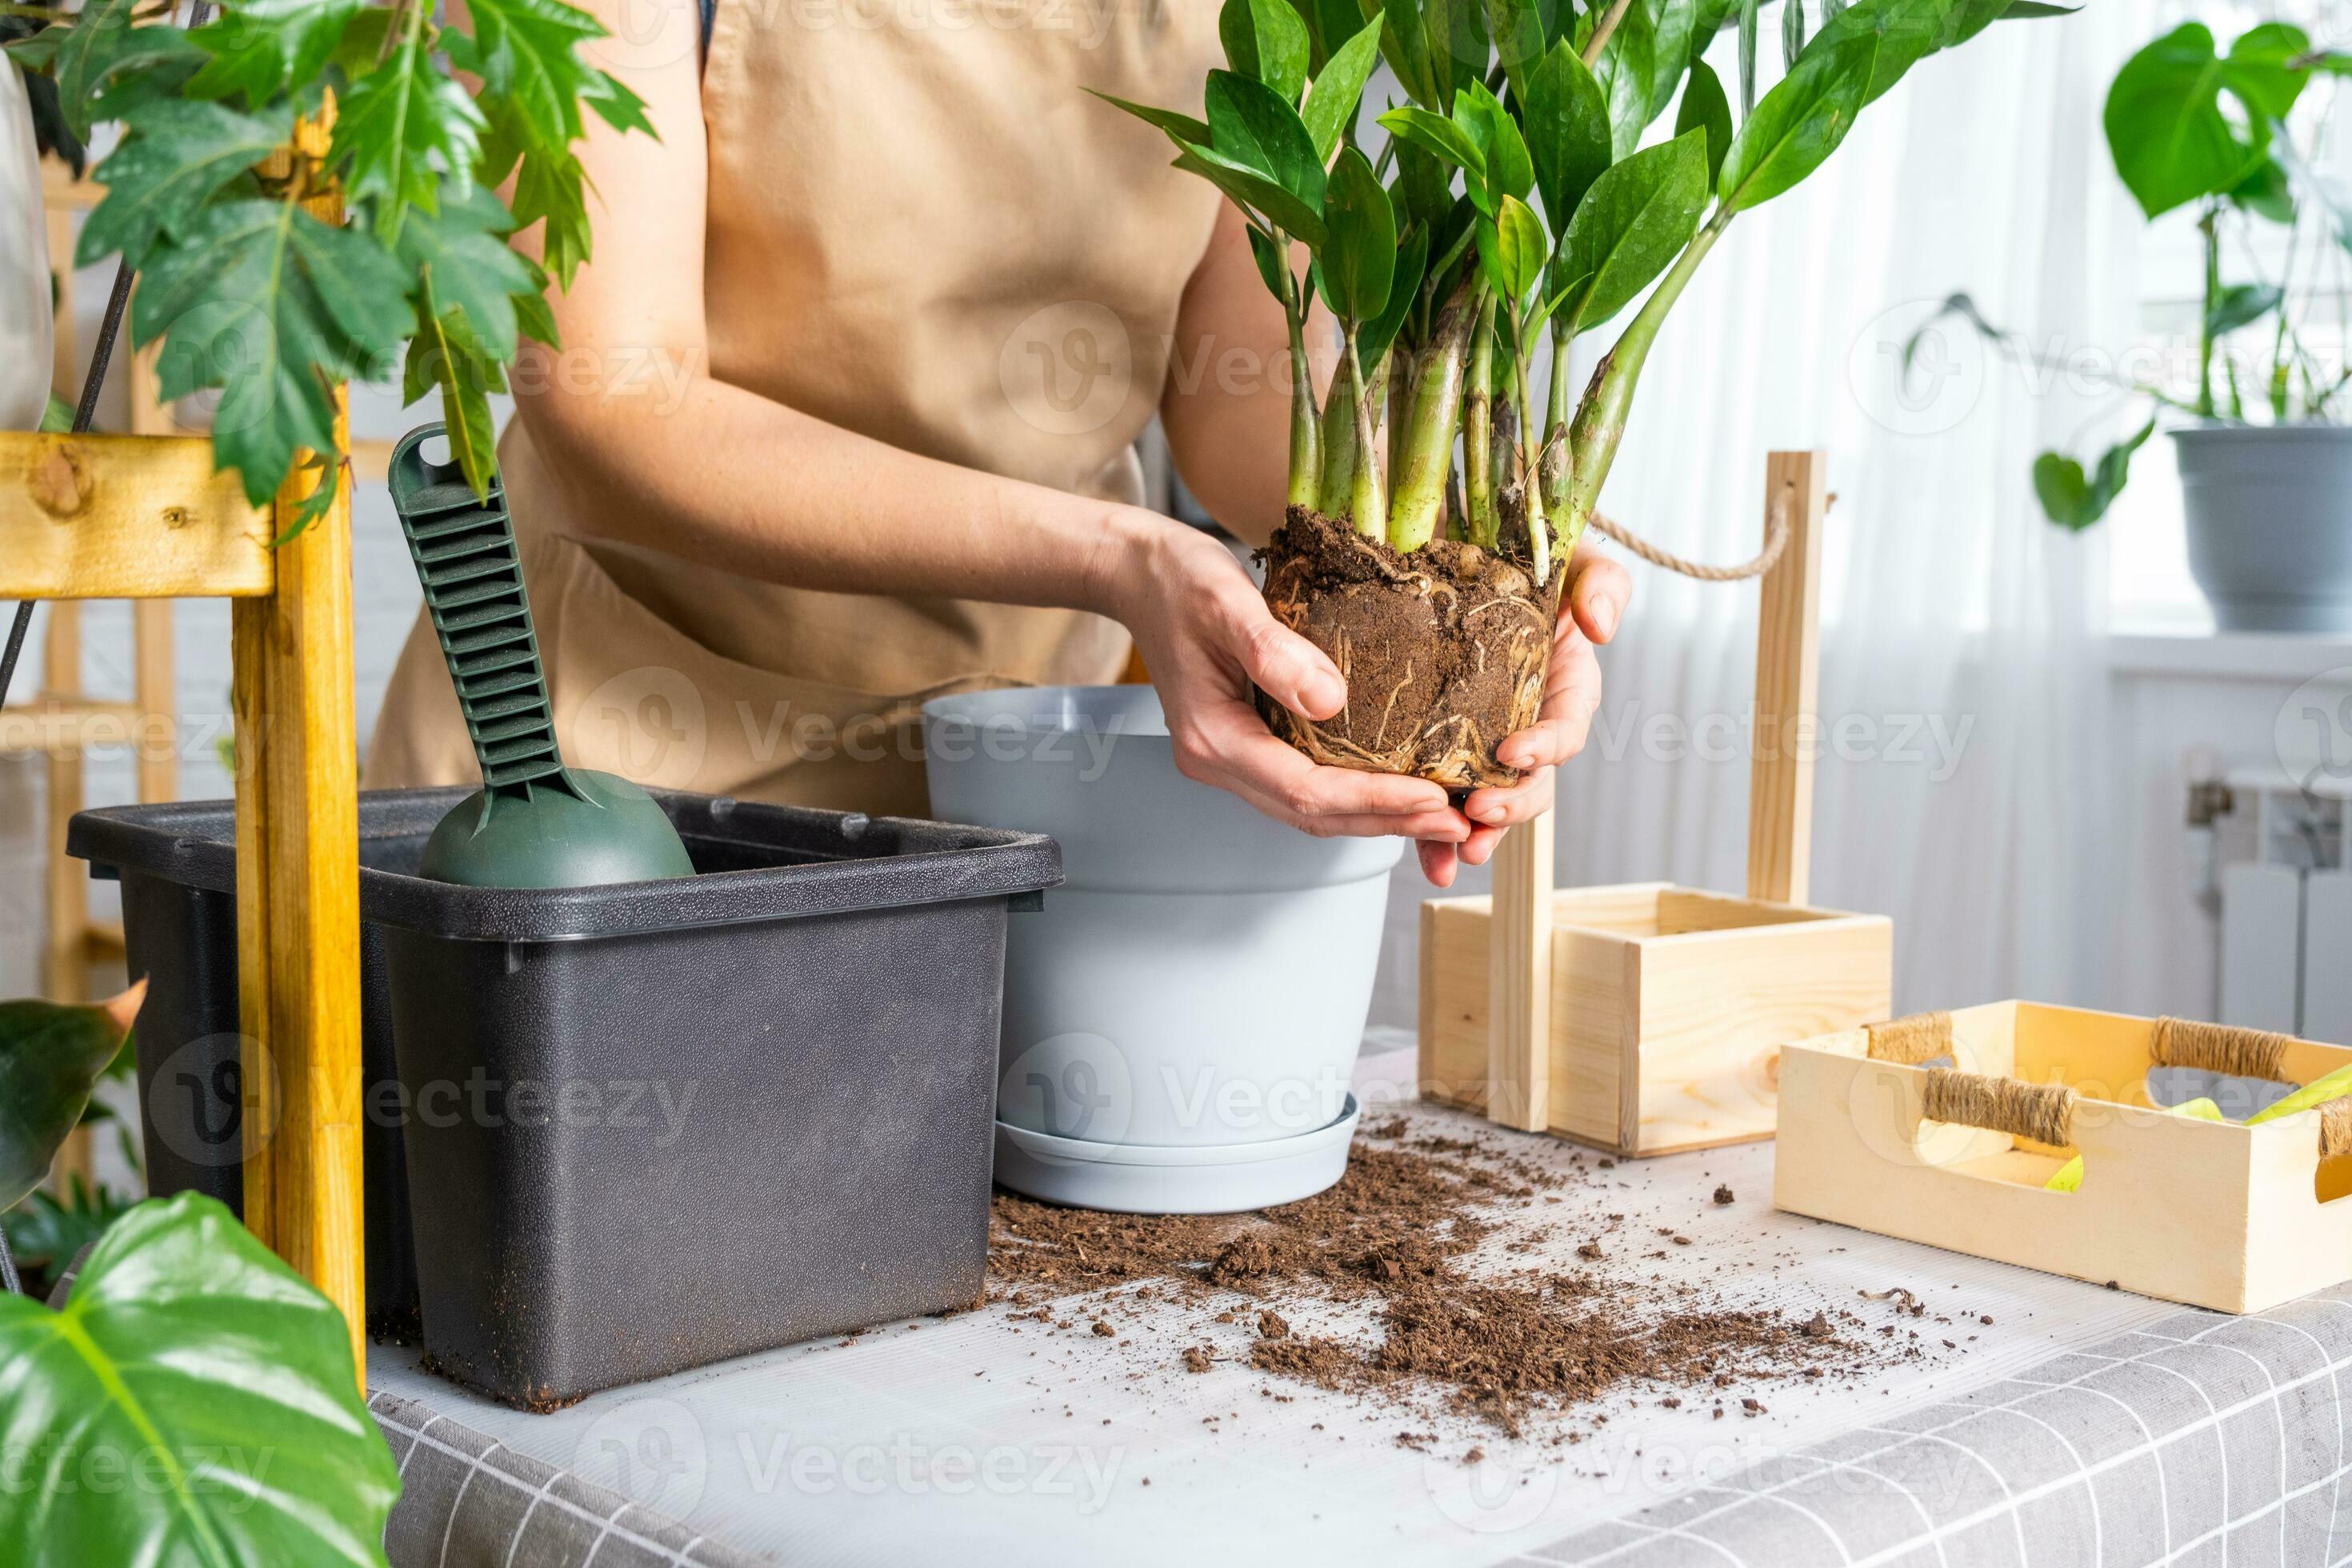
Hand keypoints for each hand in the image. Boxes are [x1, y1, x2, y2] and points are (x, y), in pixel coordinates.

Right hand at [1099, 514, 1472, 846]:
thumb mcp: (1225, 602)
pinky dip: (1356, 793)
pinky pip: (1307, 784)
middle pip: (1313, 815)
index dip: (1373, 800)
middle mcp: (1220, 761)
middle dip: (1387, 822)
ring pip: (1312, 809)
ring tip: (1442, 816)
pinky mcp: (1250, 744)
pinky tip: (1399, 786)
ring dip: (1378, 816)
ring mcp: (1233, 758)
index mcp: (1213, 738)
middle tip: (1456, 824)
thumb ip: (1273, 651)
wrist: (1143, 574)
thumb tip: (1330, 700)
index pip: (1304, 791)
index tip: (1433, 798)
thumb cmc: (1179, 582)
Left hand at [1415, 538, 1632, 888]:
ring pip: (1490, 803)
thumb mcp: (1571, 555)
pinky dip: (1435, 835)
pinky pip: (1441, 798)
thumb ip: (1601, 581)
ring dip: (1477, 835)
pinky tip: (1427, 861)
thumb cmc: (1523, 555)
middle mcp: (1529, 723)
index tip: (1513, 753)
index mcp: (1564, 686)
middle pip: (1532, 782)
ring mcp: (1485, 742)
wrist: (1455, 551)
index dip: (1546, 746)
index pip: (1566, 727)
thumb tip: (1601, 627)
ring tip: (1453, 856)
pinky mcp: (1442, 750)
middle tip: (1478, 816)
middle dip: (1511, 807)